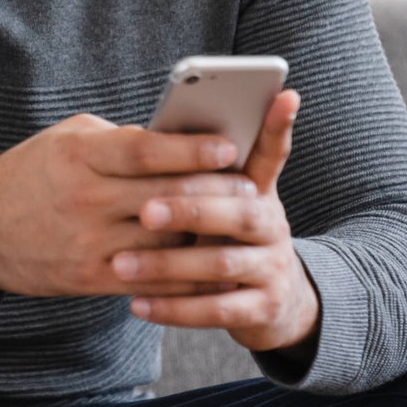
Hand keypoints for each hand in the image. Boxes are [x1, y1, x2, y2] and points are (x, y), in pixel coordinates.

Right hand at [0, 114, 251, 297]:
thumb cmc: (34, 172)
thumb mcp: (68, 139)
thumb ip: (121, 138)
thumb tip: (179, 140)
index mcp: (80, 156)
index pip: (144, 150)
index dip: (190, 149)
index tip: (229, 146)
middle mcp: (85, 200)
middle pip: (164, 198)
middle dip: (214, 192)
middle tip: (249, 185)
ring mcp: (88, 243)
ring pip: (164, 242)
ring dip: (206, 235)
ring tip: (239, 223)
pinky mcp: (90, 278)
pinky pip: (151, 279)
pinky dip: (186, 274)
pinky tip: (212, 264)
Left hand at [110, 90, 320, 354]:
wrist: (273, 302)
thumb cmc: (224, 234)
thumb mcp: (220, 200)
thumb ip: (196, 172)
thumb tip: (154, 133)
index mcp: (258, 189)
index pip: (272, 151)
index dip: (279, 125)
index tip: (284, 95)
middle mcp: (272, 224)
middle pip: (238, 211)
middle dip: (191, 209)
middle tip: (145, 210)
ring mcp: (271, 267)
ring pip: (221, 264)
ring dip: (168, 265)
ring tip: (122, 264)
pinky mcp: (262, 309)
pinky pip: (217, 311)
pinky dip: (174, 309)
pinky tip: (137, 304)